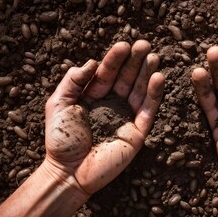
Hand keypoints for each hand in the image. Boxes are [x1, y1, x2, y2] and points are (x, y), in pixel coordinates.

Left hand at [45, 40, 164, 194]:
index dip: (115, 59)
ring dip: (148, 73)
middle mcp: (112, 104)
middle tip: (144, 44)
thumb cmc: (61, 139)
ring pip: (140, 91)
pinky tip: (159, 78)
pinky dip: (155, 95)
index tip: (124, 44)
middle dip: (135, 62)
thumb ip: (72, 81)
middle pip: (127, 78)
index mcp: (94, 96)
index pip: (107, 73)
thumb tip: (91, 62)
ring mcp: (126, 117)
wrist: (68, 172)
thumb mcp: (59, 104)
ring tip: (153, 57)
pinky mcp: (137, 132)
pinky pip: (148, 111)